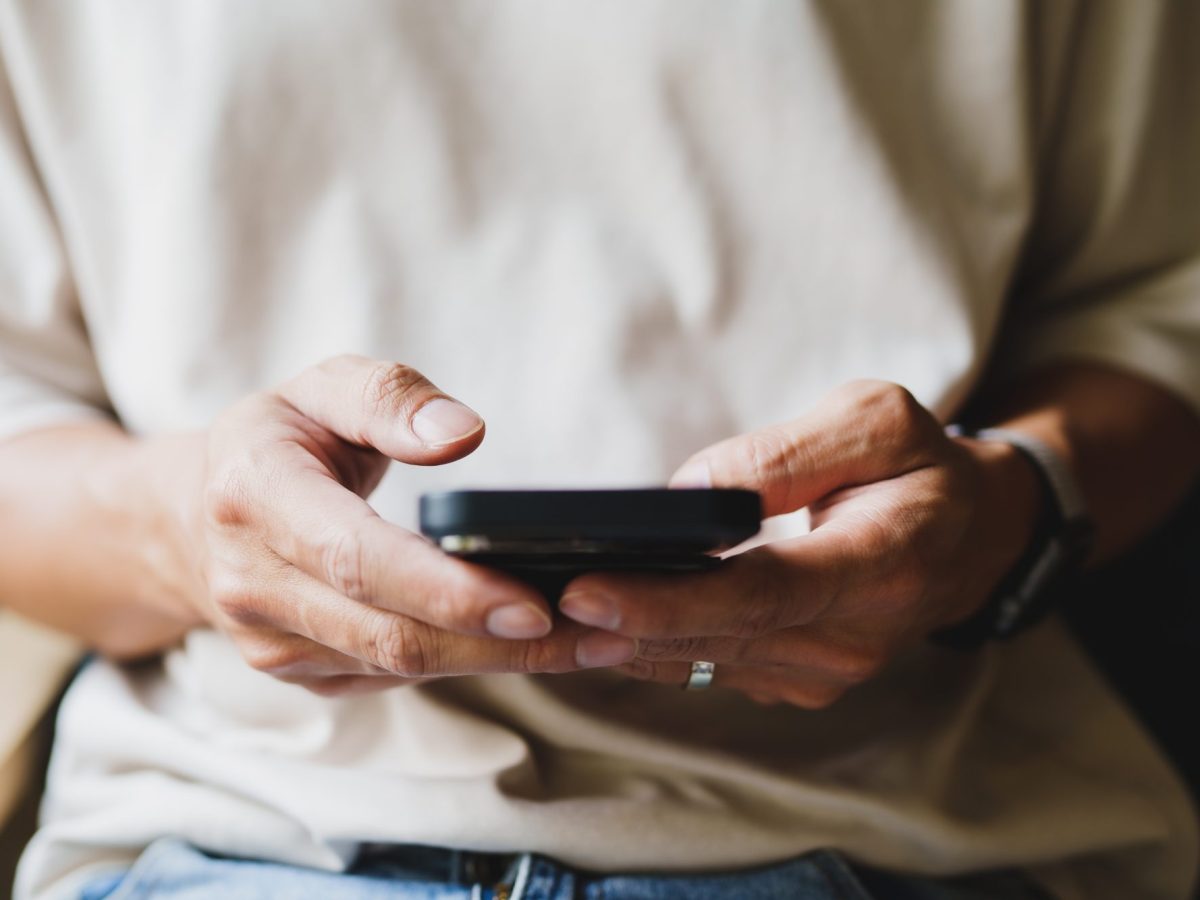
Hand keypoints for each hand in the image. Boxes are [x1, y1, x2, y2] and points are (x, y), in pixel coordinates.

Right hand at [188, 355, 635, 694]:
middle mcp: (254, 583)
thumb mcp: (322, 386)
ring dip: (499, 661)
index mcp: (256, 496)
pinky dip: (467, 663)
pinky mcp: (301, 673)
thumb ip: (390, 397)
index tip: (536, 601)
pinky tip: (531, 645)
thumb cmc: (277, 438)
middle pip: (392, 633)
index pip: (359, 560)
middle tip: (601, 633)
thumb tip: (464, 433)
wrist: (192, 516)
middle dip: (501, 641)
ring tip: (591, 643)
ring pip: (399, 667)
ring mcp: (273, 642)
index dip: (448, 589)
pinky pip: (392, 677)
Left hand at [559, 381, 1040, 707]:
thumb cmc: (920, 466)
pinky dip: (645, 647)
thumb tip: (689, 494)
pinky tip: (586, 626)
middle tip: (518, 605)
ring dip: (617, 643)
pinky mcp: (796, 678)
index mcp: (877, 565)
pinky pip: (708, 666)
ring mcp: (822, 671)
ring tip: (529, 618)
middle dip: (613, 624)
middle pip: (713, 636)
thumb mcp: (875, 421)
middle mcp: (849, 638)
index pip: (758, 593)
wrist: (970, 538)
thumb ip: (786, 454)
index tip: (584, 592)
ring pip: (700, 660)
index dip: (667, 599)